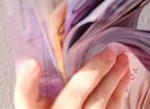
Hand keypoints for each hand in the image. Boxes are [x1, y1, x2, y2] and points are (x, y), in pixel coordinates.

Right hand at [14, 48, 129, 108]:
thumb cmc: (60, 103)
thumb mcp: (44, 98)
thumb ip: (47, 79)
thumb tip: (59, 46)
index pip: (25, 96)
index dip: (27, 81)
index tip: (33, 62)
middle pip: (74, 96)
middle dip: (94, 72)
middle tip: (109, 53)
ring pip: (98, 103)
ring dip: (114, 78)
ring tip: (123, 59)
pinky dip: (119, 90)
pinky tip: (124, 75)